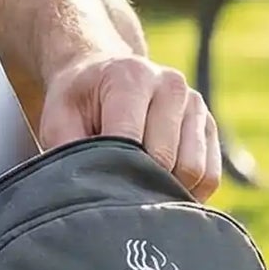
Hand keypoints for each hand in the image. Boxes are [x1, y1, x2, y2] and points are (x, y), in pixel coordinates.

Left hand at [37, 53, 221, 200]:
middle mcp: (170, 85)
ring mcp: (195, 104)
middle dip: (140, 184)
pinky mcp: (209, 125)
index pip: (132, 141)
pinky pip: (210, 176)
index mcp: (131, 78)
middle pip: (167, 160)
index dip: (116, 174)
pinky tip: (161, 188)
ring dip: (166, 190)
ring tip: (137, 186)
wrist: (104, 74)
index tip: (100, 189)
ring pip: (194, 171)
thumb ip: (69, 151)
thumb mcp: (58, 120)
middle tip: (117, 191)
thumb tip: (87, 194)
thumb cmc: (79, 102)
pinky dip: (188, 192)